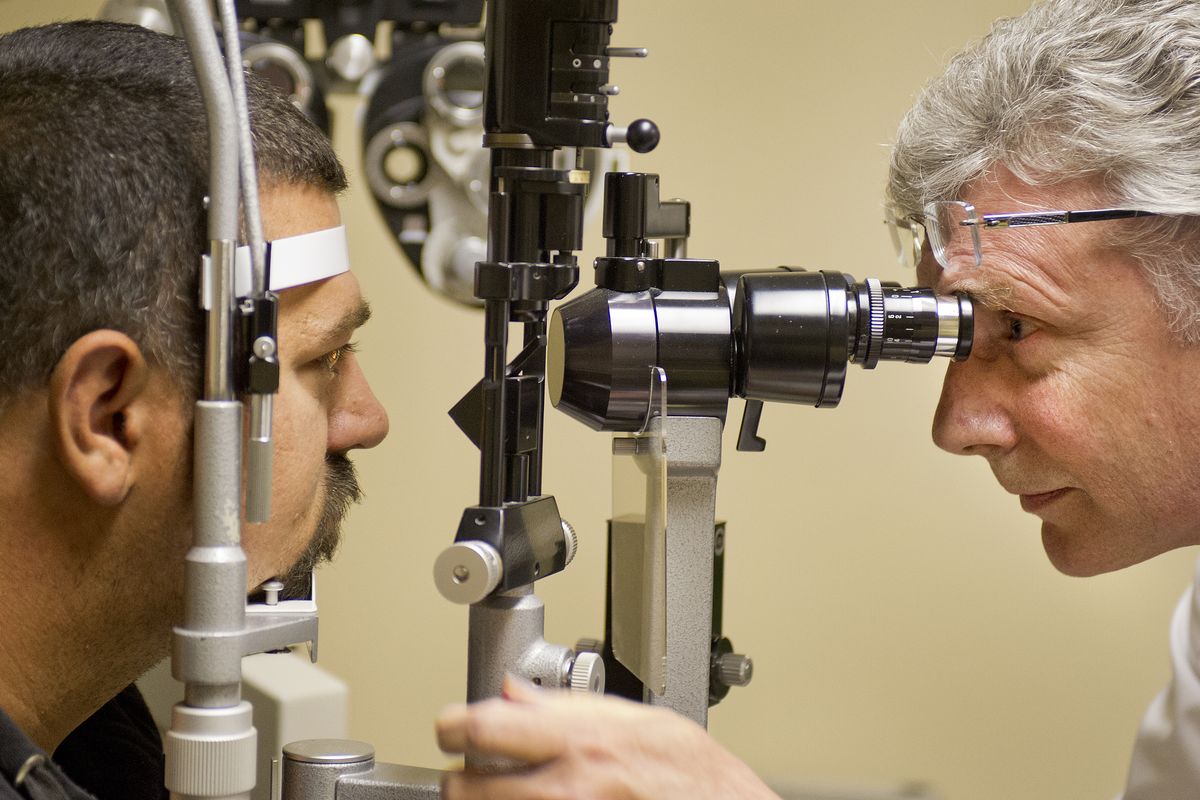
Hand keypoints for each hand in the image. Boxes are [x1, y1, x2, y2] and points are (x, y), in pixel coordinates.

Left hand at [436, 674, 779, 799]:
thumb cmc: (695, 775)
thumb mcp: (637, 719)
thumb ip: (567, 706)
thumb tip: (513, 692)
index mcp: (580, 741)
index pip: (483, 727)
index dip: (452, 726)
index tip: (449, 728)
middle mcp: (568, 788)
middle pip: (466, 788)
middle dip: (458, 780)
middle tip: (467, 774)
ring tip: (503, 793)